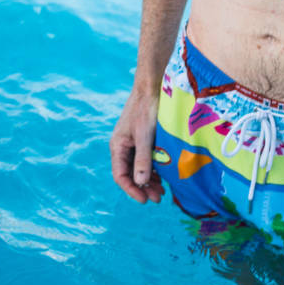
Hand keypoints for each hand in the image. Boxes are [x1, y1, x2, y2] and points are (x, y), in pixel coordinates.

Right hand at [110, 88, 164, 204]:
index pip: (120, 176)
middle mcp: (124, 146)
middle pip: (131, 173)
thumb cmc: (147, 107)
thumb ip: (142, 159)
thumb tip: (140, 182)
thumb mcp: (145, 135)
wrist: (153, 84)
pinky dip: (155, 168)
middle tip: (159, 198)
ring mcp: (134, 141)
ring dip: (151, 179)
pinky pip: (147, 158)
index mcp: (118, 146)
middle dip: (144, 187)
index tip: (145, 200)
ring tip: (163, 190)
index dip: (132, 190)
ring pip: (140, 167)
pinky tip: (165, 175)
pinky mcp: (145, 137)